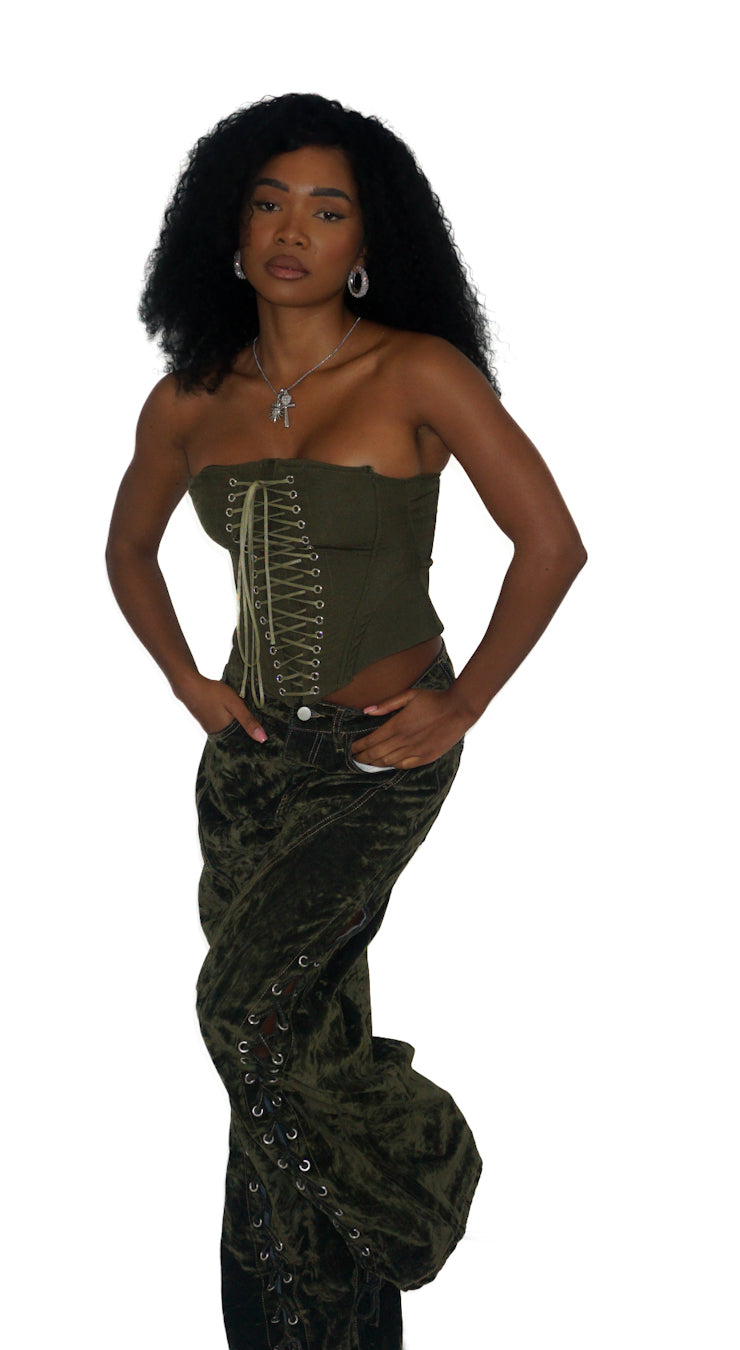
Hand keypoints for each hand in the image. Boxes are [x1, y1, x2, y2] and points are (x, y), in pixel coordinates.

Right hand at [179, 675, 266, 742]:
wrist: (189, 686)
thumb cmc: (213, 693)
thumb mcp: (235, 704)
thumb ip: (248, 721)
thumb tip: (263, 739)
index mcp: (225, 733)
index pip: (244, 742)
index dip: (254, 739)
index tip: (267, 738)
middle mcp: (217, 734)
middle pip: (237, 737)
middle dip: (247, 733)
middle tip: (262, 728)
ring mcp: (210, 728)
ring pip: (230, 730)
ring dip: (239, 726)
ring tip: (251, 722)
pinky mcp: (207, 722)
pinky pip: (223, 725)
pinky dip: (231, 721)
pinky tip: (235, 715)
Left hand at [350, 686, 472, 769]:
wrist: (459, 709)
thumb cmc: (434, 699)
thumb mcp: (409, 695)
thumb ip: (387, 704)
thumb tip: (366, 710)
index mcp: (397, 725)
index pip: (371, 740)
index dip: (358, 746)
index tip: (351, 748)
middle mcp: (404, 740)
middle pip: (376, 754)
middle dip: (362, 757)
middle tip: (354, 758)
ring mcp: (415, 751)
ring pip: (388, 762)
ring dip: (375, 763)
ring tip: (367, 762)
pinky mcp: (426, 757)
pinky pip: (404, 765)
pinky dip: (393, 765)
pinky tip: (388, 763)